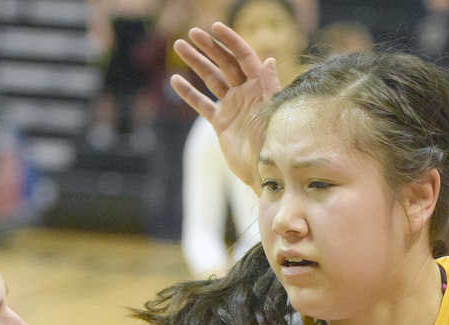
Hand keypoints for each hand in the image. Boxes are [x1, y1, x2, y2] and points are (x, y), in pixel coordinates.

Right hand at [170, 21, 280, 186]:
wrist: (264, 173)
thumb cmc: (274, 143)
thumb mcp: (273, 113)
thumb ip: (270, 86)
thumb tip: (268, 59)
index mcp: (260, 87)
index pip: (244, 57)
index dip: (231, 41)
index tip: (215, 28)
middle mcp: (245, 93)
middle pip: (225, 63)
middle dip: (209, 47)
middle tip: (191, 33)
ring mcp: (232, 107)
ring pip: (211, 79)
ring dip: (195, 63)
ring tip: (179, 46)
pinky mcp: (221, 123)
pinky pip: (202, 104)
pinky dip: (189, 93)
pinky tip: (174, 80)